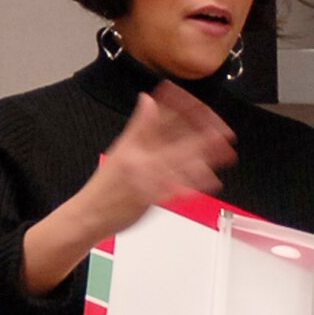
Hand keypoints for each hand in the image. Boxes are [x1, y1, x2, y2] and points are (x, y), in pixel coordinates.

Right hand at [76, 81, 237, 239]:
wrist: (89, 214)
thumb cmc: (105, 186)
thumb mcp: (120, 148)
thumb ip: (139, 125)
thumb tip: (148, 100)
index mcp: (133, 143)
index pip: (160, 117)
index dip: (181, 107)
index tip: (198, 103)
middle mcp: (140, 157)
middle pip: (176, 138)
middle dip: (201, 131)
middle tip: (222, 128)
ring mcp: (146, 177)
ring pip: (179, 160)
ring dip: (205, 154)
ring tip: (224, 148)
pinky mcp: (150, 197)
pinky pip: (176, 188)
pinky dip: (195, 183)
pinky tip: (211, 179)